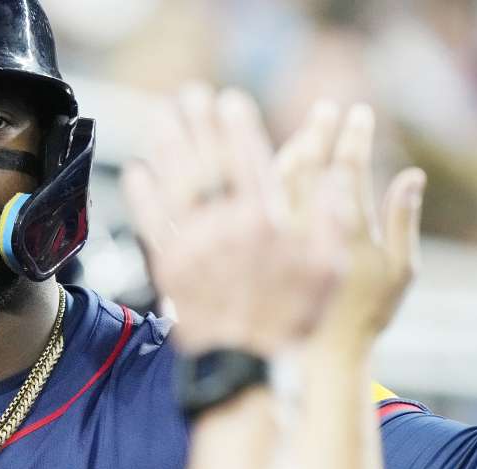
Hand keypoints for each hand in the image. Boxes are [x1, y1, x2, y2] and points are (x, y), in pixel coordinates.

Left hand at [123, 84, 340, 356]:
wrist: (245, 364)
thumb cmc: (293, 319)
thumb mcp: (330, 268)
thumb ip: (331, 217)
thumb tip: (339, 172)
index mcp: (267, 222)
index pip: (250, 161)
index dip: (238, 128)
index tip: (230, 100)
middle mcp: (226, 228)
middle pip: (207, 164)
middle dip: (199, 126)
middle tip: (189, 95)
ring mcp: (193, 246)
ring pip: (175, 186)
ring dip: (166, 147)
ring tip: (159, 117)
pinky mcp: (169, 267)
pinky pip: (151, 223)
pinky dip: (142, 196)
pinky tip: (136, 171)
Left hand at [277, 101, 425, 353]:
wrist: (311, 356)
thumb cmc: (364, 314)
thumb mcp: (399, 273)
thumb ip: (404, 221)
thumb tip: (413, 173)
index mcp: (344, 233)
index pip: (347, 170)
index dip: (354, 138)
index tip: (358, 112)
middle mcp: (304, 233)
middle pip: (305, 167)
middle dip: (317, 131)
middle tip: (325, 107)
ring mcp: (275, 240)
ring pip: (273, 182)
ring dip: (288, 148)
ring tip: (303, 131)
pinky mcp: (252, 250)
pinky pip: (249, 203)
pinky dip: (262, 178)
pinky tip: (275, 164)